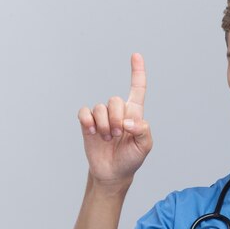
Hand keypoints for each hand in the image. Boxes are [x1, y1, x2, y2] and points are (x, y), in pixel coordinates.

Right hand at [77, 53, 151, 185]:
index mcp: (134, 113)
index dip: (137, 72)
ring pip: (99, 107)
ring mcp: (102, 117)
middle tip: (119, 135)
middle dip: (116, 118)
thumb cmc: (131, 158)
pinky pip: (84, 112)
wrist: (113, 172)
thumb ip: (143, 131)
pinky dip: (87, 121)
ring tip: (108, 139)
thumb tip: (128, 121)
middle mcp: (118, 111)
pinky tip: (91, 132)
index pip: (137, 89)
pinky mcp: (87, 123)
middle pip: (115, 100)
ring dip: (104, 125)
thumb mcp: (145, 146)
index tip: (136, 55)